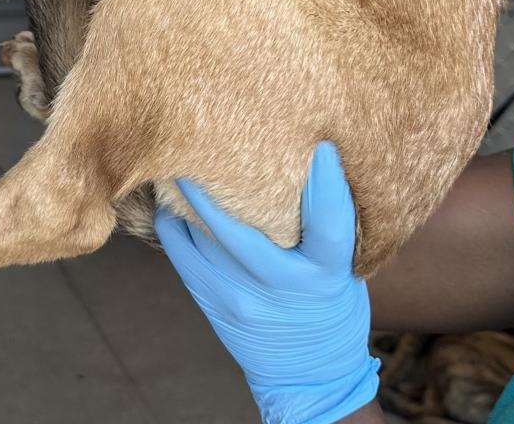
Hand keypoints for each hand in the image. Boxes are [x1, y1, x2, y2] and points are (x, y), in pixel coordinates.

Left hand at [155, 143, 379, 423]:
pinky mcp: (212, 300)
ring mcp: (240, 296)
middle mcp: (281, 285)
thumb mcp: (345, 270)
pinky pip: (179, 251)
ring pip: (200, 234)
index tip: (322, 145)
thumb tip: (313, 160)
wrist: (310, 376)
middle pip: (237, 226)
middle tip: (199, 136)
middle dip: (213, 181)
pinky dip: (171, 220)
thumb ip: (327, 224)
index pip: (330, 223)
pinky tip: (168, 197)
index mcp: (327, 274)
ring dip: (185, 195)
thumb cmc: (331, 307)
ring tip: (175, 155)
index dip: (328, 182)